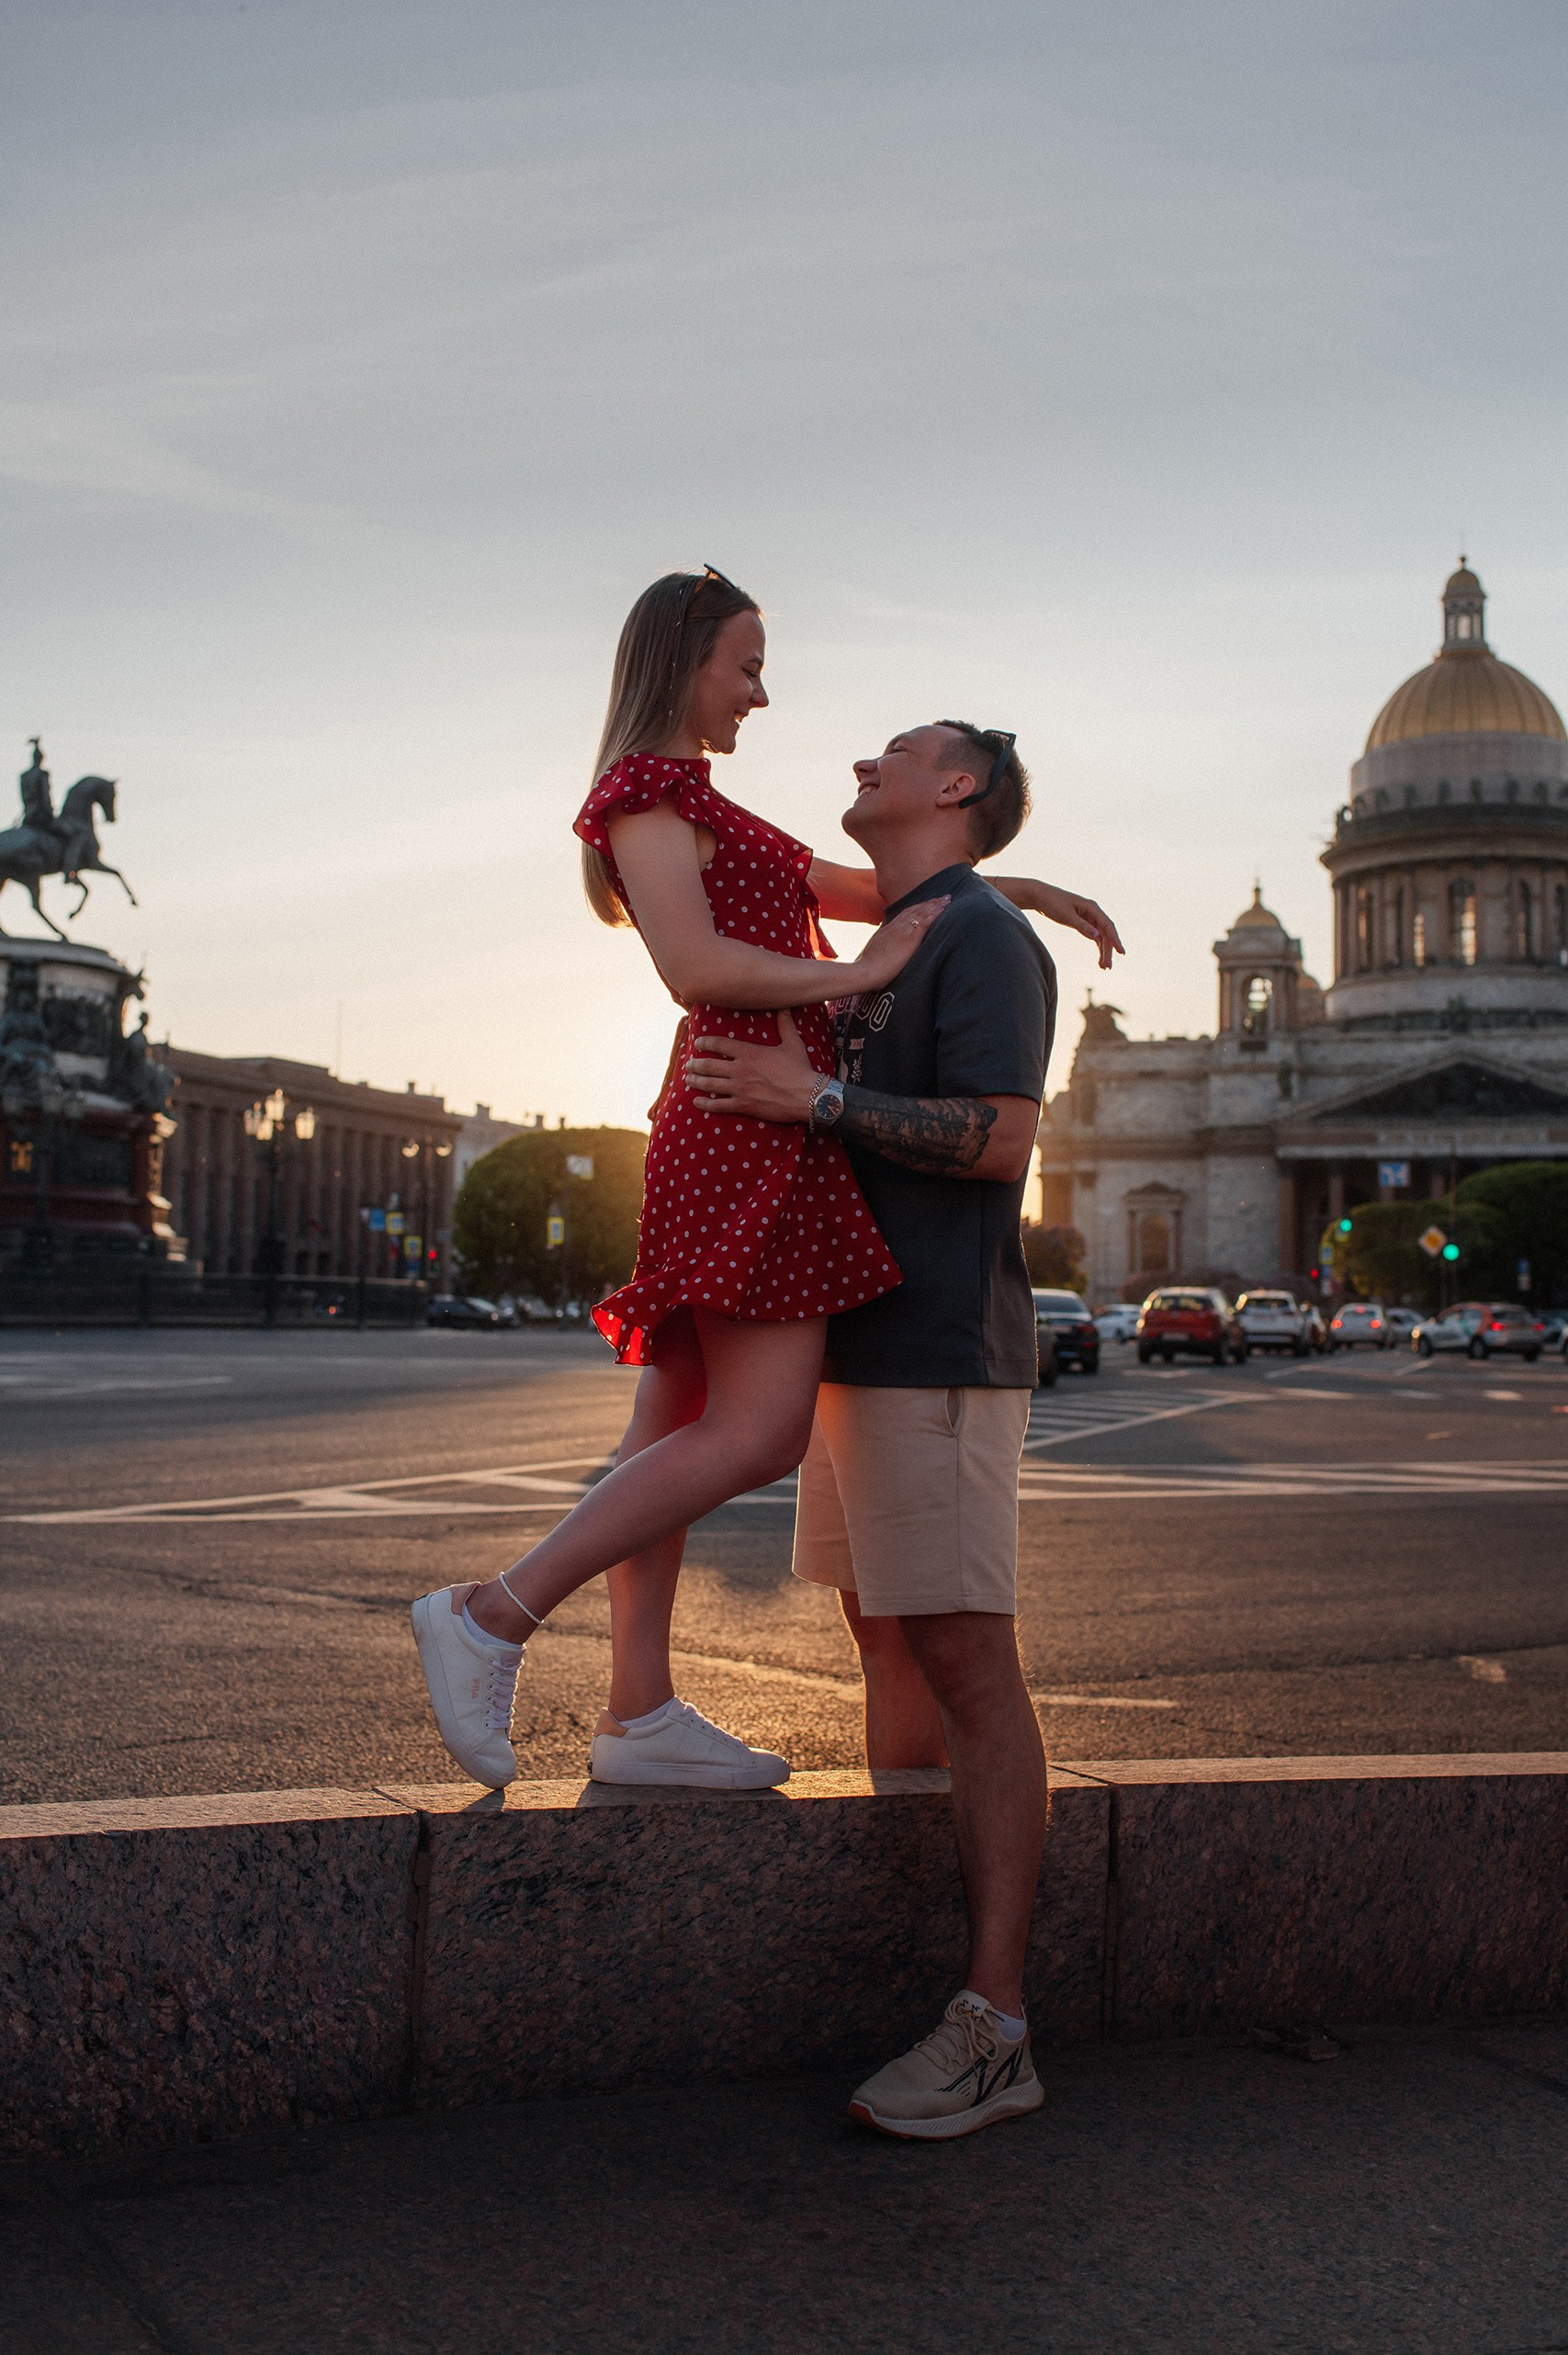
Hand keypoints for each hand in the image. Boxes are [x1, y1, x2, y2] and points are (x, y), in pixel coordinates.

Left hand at [685, 1012, 819, 1123]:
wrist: (807, 1096)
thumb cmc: (800, 1069)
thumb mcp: (792, 1043)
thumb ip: (785, 1025)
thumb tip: (786, 1007)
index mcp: (750, 1052)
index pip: (720, 1043)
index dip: (705, 1042)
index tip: (698, 1042)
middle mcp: (740, 1069)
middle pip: (709, 1065)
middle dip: (695, 1064)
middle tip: (688, 1064)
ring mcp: (740, 1088)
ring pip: (710, 1084)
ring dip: (696, 1081)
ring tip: (688, 1079)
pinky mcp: (743, 1105)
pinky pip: (719, 1105)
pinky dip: (705, 1104)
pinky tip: (696, 1102)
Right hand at [837, 895, 948, 993]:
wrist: (865, 971)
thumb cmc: (867, 968)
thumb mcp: (873, 953)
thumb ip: (881, 949)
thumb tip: (885, 952)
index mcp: (886, 930)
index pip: (904, 915)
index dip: (916, 908)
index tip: (926, 904)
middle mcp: (895, 927)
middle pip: (914, 910)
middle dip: (928, 903)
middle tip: (940, 898)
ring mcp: (902, 932)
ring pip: (921, 913)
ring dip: (935, 905)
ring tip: (946, 899)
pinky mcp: (910, 940)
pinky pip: (925, 923)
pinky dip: (935, 914)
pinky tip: (944, 909)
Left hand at [1033, 884, 1123, 970]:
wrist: (1039, 896)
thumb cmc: (1052, 903)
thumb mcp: (1066, 915)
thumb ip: (1082, 926)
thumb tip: (1097, 937)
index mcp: (1092, 907)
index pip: (1107, 926)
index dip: (1115, 940)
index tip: (1121, 952)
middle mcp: (1093, 912)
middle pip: (1106, 933)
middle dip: (1108, 950)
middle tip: (1107, 967)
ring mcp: (1089, 917)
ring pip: (1101, 936)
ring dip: (1103, 951)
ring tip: (1104, 967)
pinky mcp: (1083, 923)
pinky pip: (1094, 936)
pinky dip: (1097, 947)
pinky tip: (1099, 958)